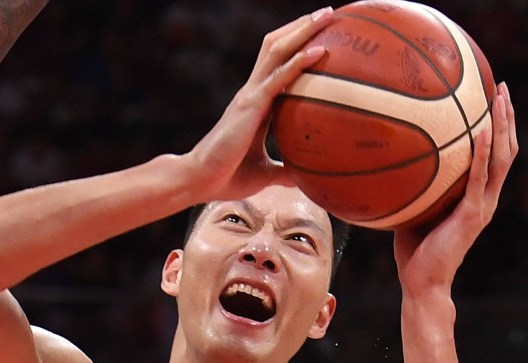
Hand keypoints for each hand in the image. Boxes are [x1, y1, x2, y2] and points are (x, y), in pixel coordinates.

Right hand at [182, 7, 333, 201]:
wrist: (199, 180)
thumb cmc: (227, 177)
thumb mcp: (264, 173)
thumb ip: (285, 173)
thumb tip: (306, 181)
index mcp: (256, 104)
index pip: (278, 64)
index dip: (296, 45)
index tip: (322, 35)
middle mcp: (252, 92)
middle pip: (277, 46)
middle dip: (302, 26)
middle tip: (329, 13)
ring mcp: (250, 95)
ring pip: (277, 51)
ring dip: (303, 31)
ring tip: (327, 16)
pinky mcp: (250, 106)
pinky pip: (278, 78)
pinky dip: (299, 63)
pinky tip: (319, 51)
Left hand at [394, 82, 518, 295]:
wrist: (421, 283)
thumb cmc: (412, 251)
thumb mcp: (412, 209)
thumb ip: (412, 187)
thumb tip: (388, 161)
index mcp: (474, 197)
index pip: (493, 156)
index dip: (497, 128)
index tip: (490, 100)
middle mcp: (485, 198)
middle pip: (505, 150)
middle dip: (507, 117)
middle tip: (503, 87)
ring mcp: (481, 206)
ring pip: (502, 159)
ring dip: (504, 126)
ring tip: (501, 97)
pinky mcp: (472, 214)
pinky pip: (479, 177)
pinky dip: (482, 152)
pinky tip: (482, 129)